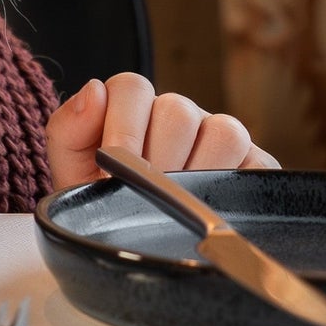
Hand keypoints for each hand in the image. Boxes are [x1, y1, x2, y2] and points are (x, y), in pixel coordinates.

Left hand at [44, 72, 277, 188]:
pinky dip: (235, 185)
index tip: (112, 170)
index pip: (132, 87)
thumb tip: (94, 91)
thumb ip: (68, 129)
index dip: (123, 128)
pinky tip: (211, 206)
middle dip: (157, 160)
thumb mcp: (72, 172)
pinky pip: (257, 163)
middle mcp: (178, 114)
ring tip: (176, 202)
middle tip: (145, 194)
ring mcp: (218, 135)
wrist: (130, 239)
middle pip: (178, 112)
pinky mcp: (253, 163)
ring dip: (197, 173)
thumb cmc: (102, 202)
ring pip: (224, 132)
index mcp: (134, 106)